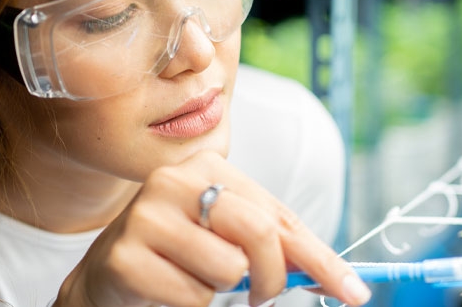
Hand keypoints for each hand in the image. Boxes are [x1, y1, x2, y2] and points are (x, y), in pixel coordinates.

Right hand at [54, 150, 370, 306]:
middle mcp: (174, 181)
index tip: (355, 292)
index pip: (279, 216)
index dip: (322, 258)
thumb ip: (274, 243)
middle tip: (263, 298)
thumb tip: (334, 274)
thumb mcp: (226, 236)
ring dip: (218, 290)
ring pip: (226, 271)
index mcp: (206, 168)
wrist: (106, 278)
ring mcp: (146, 216)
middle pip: (259, 234)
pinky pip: (191, 297)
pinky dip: (188, 304)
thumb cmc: (177, 255)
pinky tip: (165, 288)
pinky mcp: (125, 256)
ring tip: (191, 277)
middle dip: (272, 279)